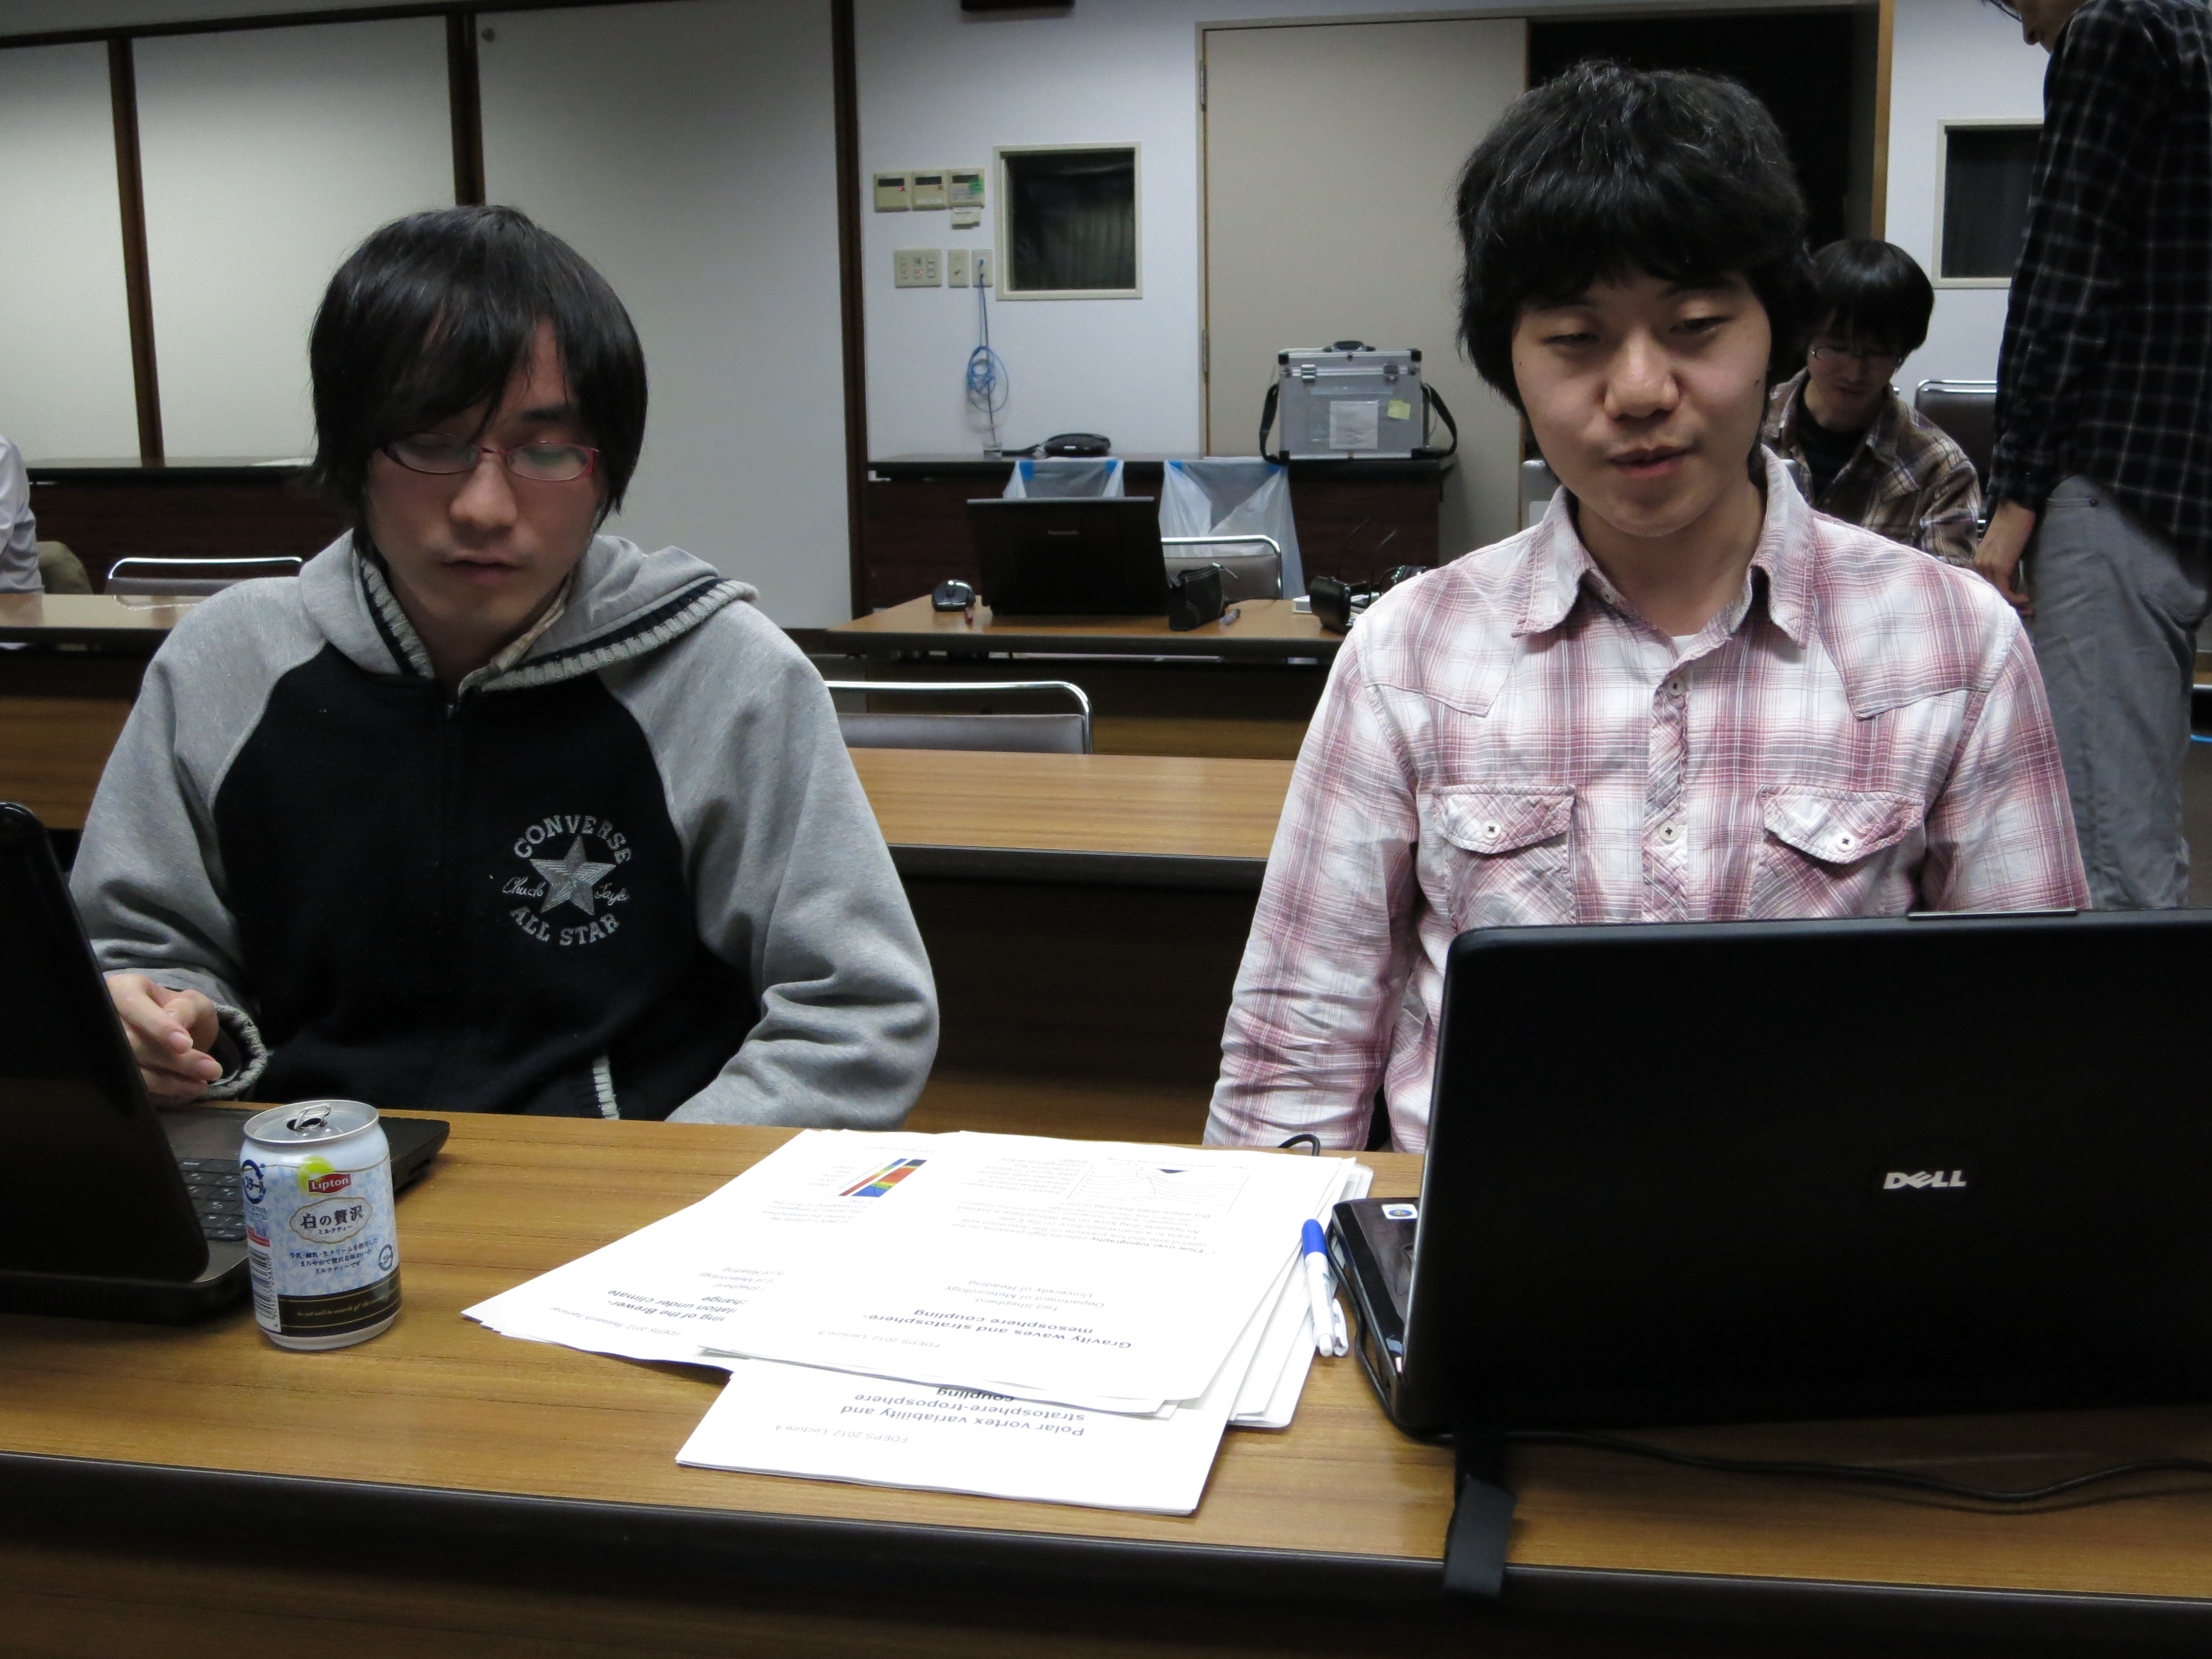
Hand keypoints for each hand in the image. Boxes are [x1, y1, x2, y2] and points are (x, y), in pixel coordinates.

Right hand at [105, 973, 223, 1102]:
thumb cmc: (179, 1010)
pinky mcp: (109, 1074)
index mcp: (122, 990)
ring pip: (129, 1070)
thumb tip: (174, 1020)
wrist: (169, 1032)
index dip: (158, 1027)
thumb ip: (185, 1007)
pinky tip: (185, 1090)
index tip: (186, 1045)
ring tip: (201, 1085)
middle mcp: (103, 1018)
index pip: (134, 1007)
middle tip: (212, 1070)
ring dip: (168, 1081)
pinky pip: (130, 1087)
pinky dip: (160, 1092)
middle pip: (132, 1044)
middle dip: (174, 1061)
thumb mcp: (191, 1001)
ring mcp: (100, 1049)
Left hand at [1975, 500, 2038, 617]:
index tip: (2016, 608)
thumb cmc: (2013, 529)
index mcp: (1978, 564)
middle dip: (2008, 606)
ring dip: (2013, 605)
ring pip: (1996, 594)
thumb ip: (2006, 570)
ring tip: (2029, 609)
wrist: (2014, 510)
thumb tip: (2011, 587)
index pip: (1986, 589)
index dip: (2002, 600)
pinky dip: (2014, 598)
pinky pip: (2003, 589)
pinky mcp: (1998, 566)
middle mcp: (1978, 567)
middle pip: (1990, 594)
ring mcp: (1986, 566)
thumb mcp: (2006, 554)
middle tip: (2026, 613)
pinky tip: (2026, 599)